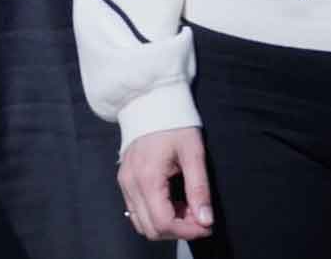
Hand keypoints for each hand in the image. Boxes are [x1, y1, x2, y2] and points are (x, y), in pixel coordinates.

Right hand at [116, 126, 213, 240]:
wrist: (151, 99)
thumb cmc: (173, 121)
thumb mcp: (193, 153)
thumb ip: (199, 189)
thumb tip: (205, 219)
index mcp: (147, 177)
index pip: (164, 223)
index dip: (188, 231)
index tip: (206, 224)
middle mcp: (130, 183)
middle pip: (151, 229)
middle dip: (178, 230)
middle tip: (198, 215)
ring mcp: (124, 182)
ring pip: (141, 223)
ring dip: (166, 224)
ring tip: (185, 207)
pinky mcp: (124, 180)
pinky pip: (136, 210)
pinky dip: (155, 214)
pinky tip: (171, 201)